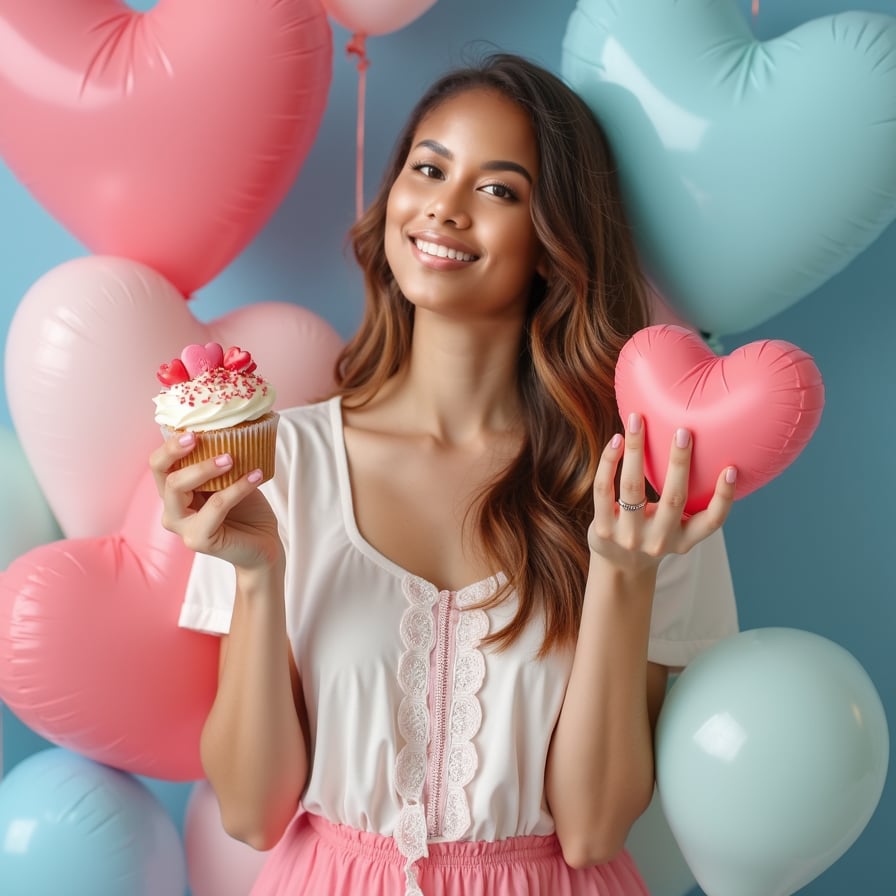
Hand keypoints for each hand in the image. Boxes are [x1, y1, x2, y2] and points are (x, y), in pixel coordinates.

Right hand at [148, 431, 282, 573]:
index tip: (192, 432)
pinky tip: (255, 476)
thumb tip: (228, 427)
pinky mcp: (198, 540)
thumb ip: (220, 460)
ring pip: (179, 488)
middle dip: (179, 453)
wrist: (263, 543)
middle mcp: (172, 510)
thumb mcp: (230, 478)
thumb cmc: (246, 508)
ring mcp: (182, 527)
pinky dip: (237, 487)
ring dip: (205, 468)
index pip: (159, 465)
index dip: (169, 447)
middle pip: (164, 476)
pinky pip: (215, 506)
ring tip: (232, 458)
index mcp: (175, 493)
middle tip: (203, 439)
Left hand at [587, 412, 736, 575]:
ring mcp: (629, 536)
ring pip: (632, 488)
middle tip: (683, 431)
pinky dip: (609, 462)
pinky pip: (604, 489)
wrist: (618, 568)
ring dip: (635, 450)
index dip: (724, 498)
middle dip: (679, 463)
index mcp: (684, 538)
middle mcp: (659, 540)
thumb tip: (704, 449)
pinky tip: (616, 440)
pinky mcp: (603, 529)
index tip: (731, 469)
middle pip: (673, 498)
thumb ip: (687, 503)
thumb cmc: (653, 535)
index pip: (711, 522)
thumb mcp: (676, 529)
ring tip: (636, 422)